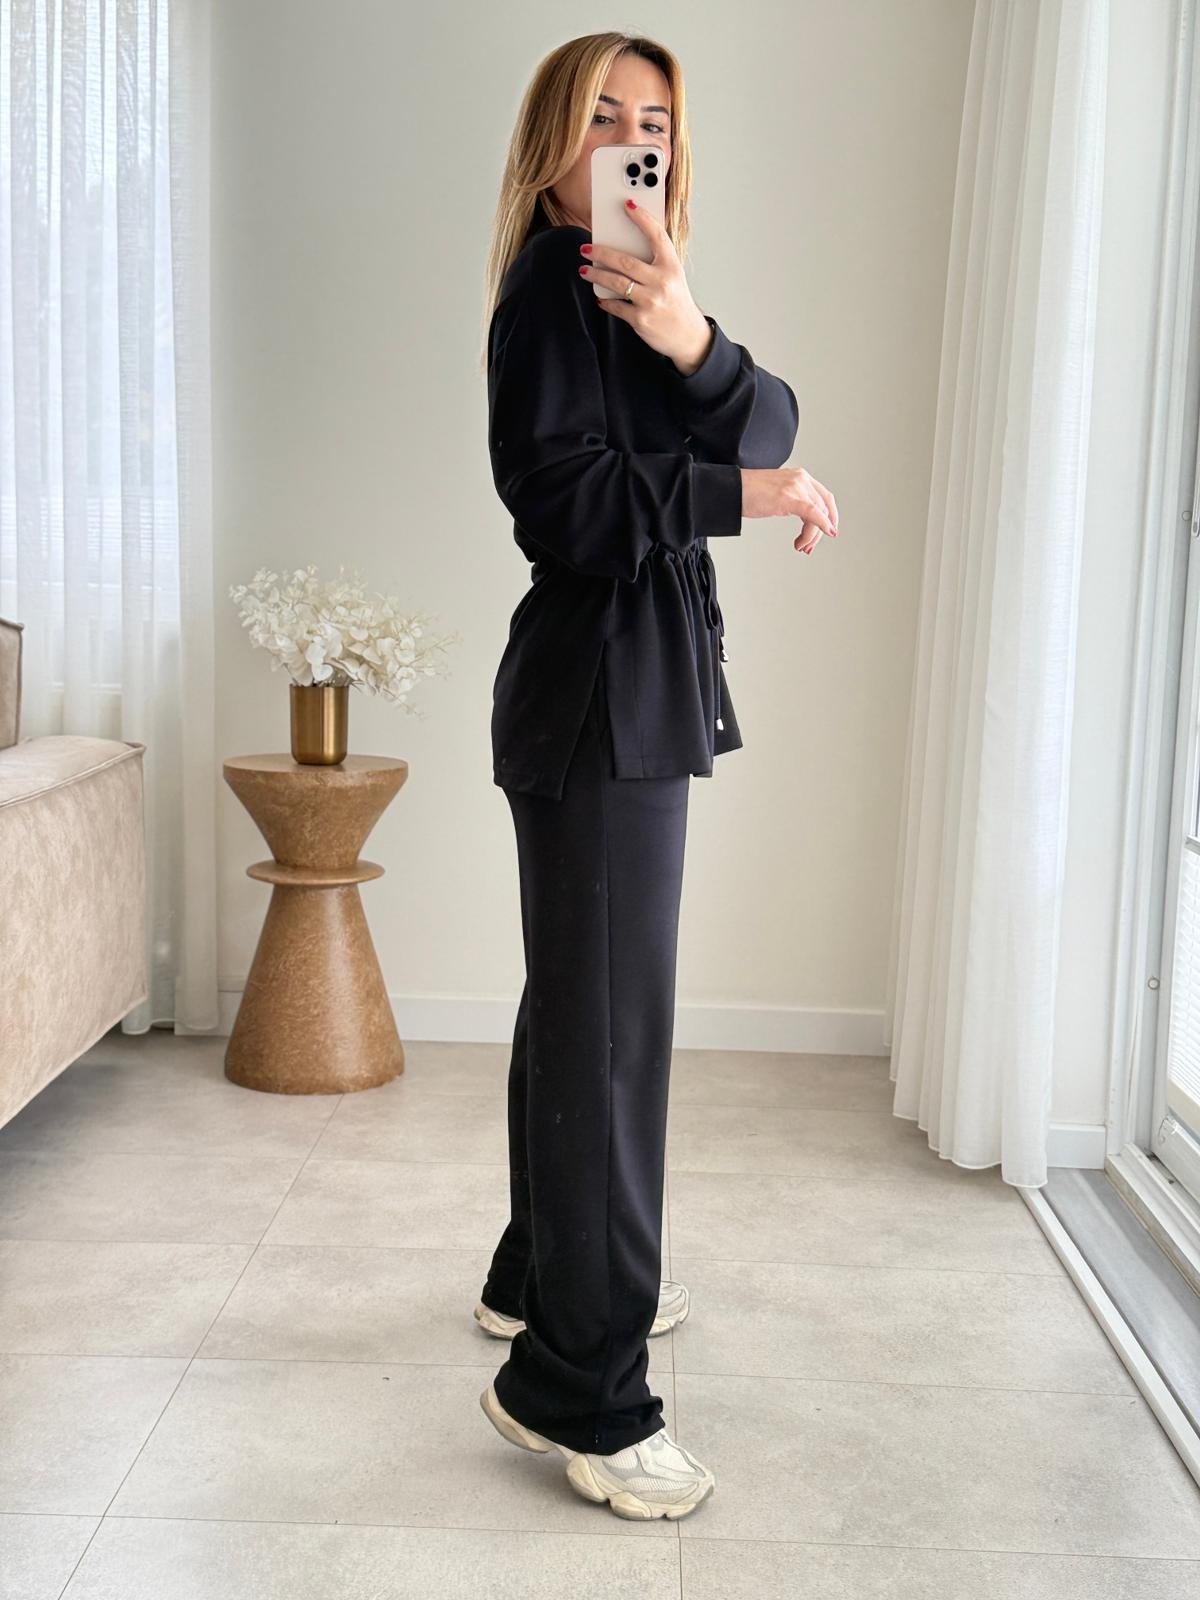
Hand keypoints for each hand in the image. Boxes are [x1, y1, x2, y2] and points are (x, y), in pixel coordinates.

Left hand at [577, 201, 710, 370]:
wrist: (687, 335)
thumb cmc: (676, 301)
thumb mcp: (672, 276)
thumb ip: (654, 261)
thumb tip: (621, 247)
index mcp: (672, 266)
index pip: (657, 236)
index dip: (642, 218)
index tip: (627, 204)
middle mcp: (662, 282)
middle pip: (625, 262)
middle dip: (601, 253)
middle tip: (586, 248)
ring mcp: (651, 302)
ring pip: (616, 283)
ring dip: (596, 275)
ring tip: (585, 270)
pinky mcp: (641, 320)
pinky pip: (616, 306)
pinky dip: (606, 301)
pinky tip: (600, 297)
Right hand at [740, 467, 839, 554]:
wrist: (731, 489)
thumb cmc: (747, 493)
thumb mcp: (777, 494)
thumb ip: (792, 500)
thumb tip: (804, 519)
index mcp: (799, 477)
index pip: (824, 497)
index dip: (829, 517)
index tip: (827, 531)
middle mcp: (801, 479)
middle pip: (824, 507)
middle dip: (820, 531)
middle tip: (810, 546)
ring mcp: (796, 487)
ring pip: (819, 513)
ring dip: (813, 535)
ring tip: (801, 546)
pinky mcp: (790, 497)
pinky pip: (813, 513)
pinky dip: (822, 525)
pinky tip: (826, 533)